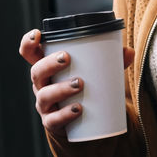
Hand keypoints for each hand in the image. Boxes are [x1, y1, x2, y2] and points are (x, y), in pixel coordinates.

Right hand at [18, 28, 134, 136]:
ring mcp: (45, 105)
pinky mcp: (52, 123)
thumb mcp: (93, 73)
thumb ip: (110, 61)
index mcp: (47, 68)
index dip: (28, 42)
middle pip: (36, 71)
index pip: (29, 53)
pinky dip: (65, 114)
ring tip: (79, 84)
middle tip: (66, 58)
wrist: (82, 123)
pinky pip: (54, 119)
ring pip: (44, 95)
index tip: (37, 33)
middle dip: (49, 63)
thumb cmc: (84, 88)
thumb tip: (128, 52)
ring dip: (60, 88)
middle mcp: (41, 85)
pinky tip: (77, 109)